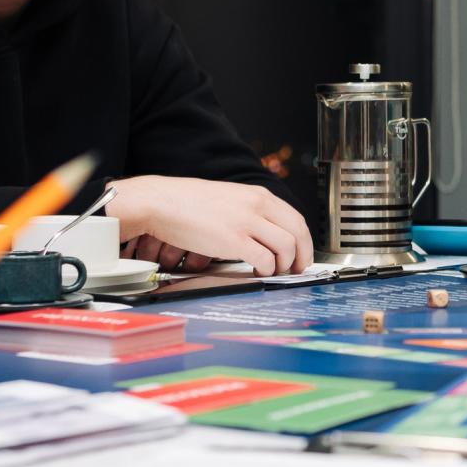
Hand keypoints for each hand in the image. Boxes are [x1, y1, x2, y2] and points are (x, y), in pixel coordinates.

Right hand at [109, 176, 312, 275]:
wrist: (162, 201)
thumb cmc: (189, 202)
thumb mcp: (230, 198)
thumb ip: (251, 210)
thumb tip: (268, 232)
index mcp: (258, 195)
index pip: (296, 218)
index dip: (304, 241)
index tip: (301, 254)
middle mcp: (257, 205)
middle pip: (298, 232)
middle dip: (302, 255)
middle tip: (296, 269)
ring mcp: (246, 222)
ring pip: (286, 247)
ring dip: (285, 264)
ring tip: (274, 272)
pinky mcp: (233, 239)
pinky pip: (264, 259)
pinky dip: (267, 270)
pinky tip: (258, 272)